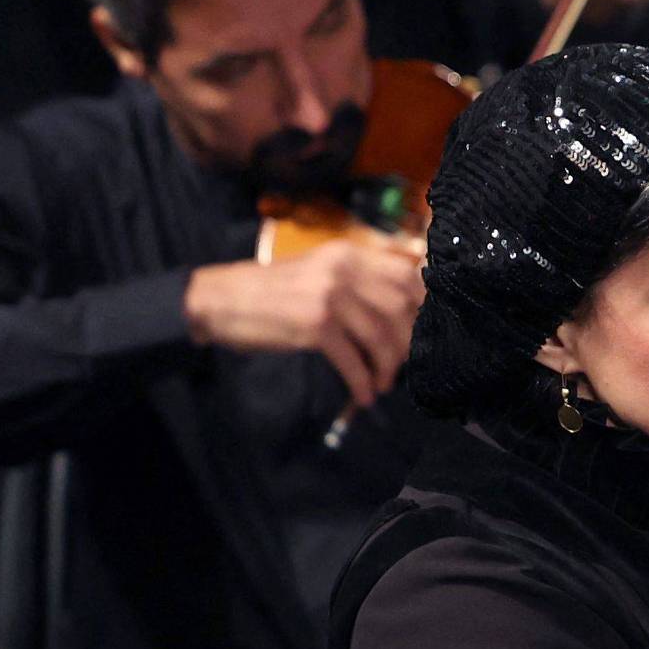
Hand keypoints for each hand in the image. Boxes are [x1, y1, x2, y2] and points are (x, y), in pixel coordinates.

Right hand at [184, 240, 424, 409]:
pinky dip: (363, 381)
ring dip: (389, 367)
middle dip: (410, 342)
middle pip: (401, 307)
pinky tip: (363, 394)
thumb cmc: (273, 291)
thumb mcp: (320, 271)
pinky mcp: (314, 325)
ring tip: (383, 383)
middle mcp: (343, 270)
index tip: (428, 330)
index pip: (407, 274)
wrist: (219, 300)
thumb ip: (359, 281)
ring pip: (382, 336)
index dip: (425, 305)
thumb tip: (406, 308)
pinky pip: (353, 359)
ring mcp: (328, 296)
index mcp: (348, 254)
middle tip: (405, 363)